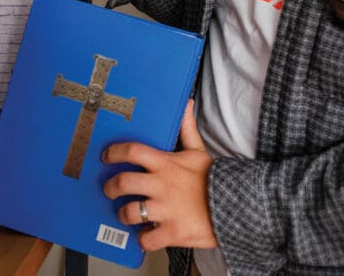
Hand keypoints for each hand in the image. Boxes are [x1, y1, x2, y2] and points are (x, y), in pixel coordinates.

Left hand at [102, 100, 216, 250]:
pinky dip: (143, 239)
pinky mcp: (172, 232)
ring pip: (129, 212)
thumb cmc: (214, 180)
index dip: (114, 152)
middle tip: (110, 189)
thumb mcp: (199, 152)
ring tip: (126, 214)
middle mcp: (162, 186)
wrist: (237, 207)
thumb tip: (186, 104)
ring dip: (123, 214)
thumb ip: (187, 129)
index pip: (133, 151)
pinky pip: (146, 239)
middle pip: (123, 182)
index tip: (107, 156)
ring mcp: (166, 210)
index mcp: (166, 164)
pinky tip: (146, 234)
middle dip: (110, 186)